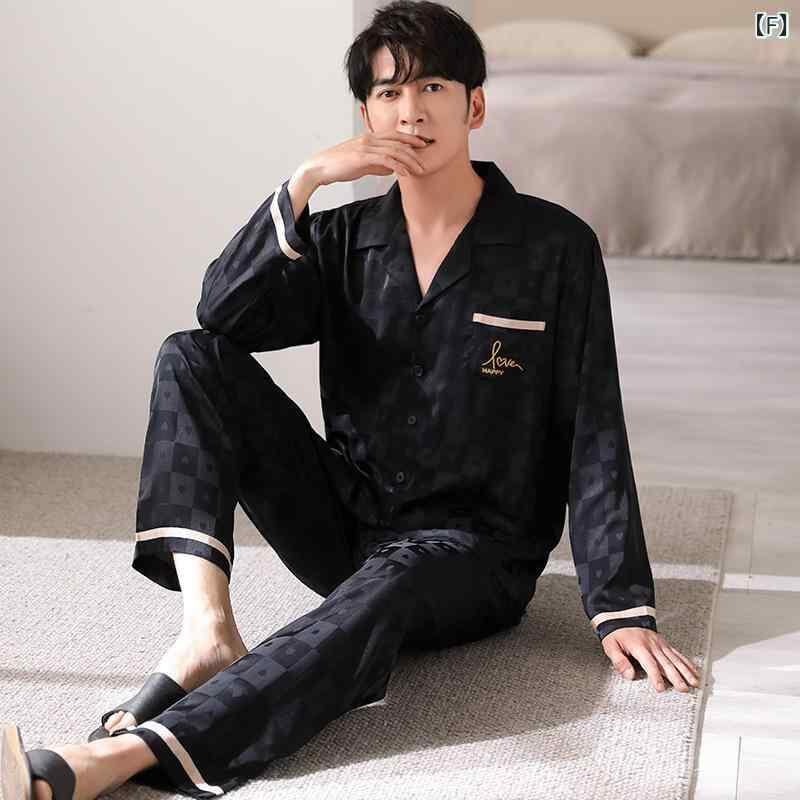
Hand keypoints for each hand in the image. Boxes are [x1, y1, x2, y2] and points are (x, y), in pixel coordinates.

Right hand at [303, 131, 429, 186]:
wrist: (320, 168)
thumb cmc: (340, 166)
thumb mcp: (362, 163)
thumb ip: (377, 164)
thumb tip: (392, 169)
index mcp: (369, 137)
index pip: (395, 135)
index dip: (410, 138)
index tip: (422, 145)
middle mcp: (369, 138)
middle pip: (398, 141)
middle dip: (414, 150)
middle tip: (425, 161)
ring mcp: (366, 146)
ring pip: (394, 150)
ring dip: (409, 161)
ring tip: (419, 170)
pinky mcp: (362, 156)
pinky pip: (385, 159)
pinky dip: (398, 166)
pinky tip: (405, 174)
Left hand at [602, 627, 700, 692]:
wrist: (624, 616)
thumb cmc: (617, 633)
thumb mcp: (610, 645)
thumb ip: (619, 661)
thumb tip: (628, 675)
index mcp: (639, 646)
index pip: (649, 663)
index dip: (655, 676)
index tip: (660, 688)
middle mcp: (652, 645)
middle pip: (666, 663)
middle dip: (676, 677)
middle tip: (683, 689)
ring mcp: (660, 644)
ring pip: (675, 659)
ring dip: (686, 671)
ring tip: (694, 682)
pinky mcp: (665, 644)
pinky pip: (678, 654)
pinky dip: (687, 663)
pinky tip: (694, 671)